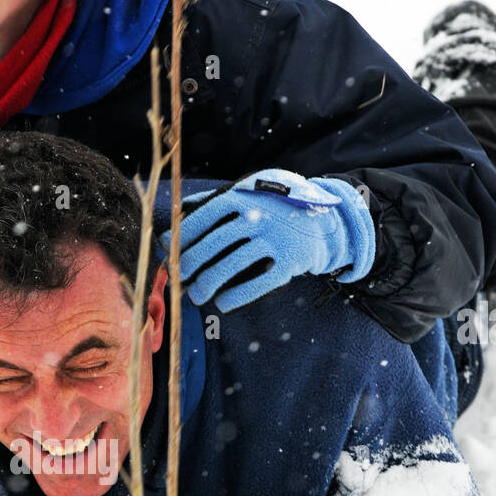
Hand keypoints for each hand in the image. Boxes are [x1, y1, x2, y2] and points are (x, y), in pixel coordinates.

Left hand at [163, 169, 375, 310]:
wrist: (327, 219)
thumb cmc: (278, 206)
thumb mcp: (252, 191)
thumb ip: (219, 199)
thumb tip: (181, 208)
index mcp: (245, 196)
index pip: (205, 216)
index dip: (184, 236)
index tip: (168, 251)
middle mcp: (259, 215)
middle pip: (215, 243)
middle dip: (191, 264)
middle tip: (178, 279)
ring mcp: (276, 238)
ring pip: (233, 264)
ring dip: (208, 284)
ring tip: (197, 295)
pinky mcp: (291, 261)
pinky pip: (258, 283)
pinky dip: (237, 296)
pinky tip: (223, 304)